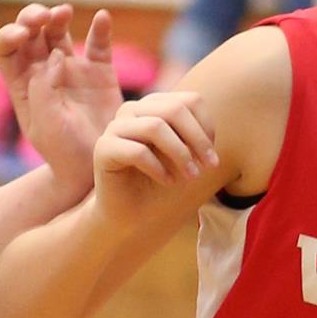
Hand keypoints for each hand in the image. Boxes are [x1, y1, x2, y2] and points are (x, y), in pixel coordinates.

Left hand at [0, 3, 123, 191]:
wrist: (100, 170)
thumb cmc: (66, 155)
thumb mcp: (46, 125)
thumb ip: (45, 88)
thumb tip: (56, 54)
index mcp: (23, 85)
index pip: (6, 49)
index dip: (9, 34)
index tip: (23, 35)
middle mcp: (44, 73)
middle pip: (30, 33)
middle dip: (31, 18)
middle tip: (43, 17)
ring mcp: (72, 70)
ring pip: (58, 31)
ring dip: (57, 16)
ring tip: (63, 12)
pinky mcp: (99, 73)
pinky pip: (98, 44)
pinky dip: (101, 28)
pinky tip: (103, 17)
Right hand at [93, 89, 218, 224]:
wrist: (135, 216)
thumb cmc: (163, 184)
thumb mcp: (187, 156)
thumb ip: (196, 136)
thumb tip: (210, 129)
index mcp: (155, 106)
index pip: (190, 101)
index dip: (207, 128)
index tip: (212, 158)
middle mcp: (133, 111)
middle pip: (174, 109)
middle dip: (197, 140)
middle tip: (208, 167)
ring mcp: (116, 127)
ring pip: (155, 127)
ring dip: (180, 154)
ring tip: (190, 176)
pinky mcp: (103, 148)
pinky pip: (137, 151)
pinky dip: (158, 168)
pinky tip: (167, 181)